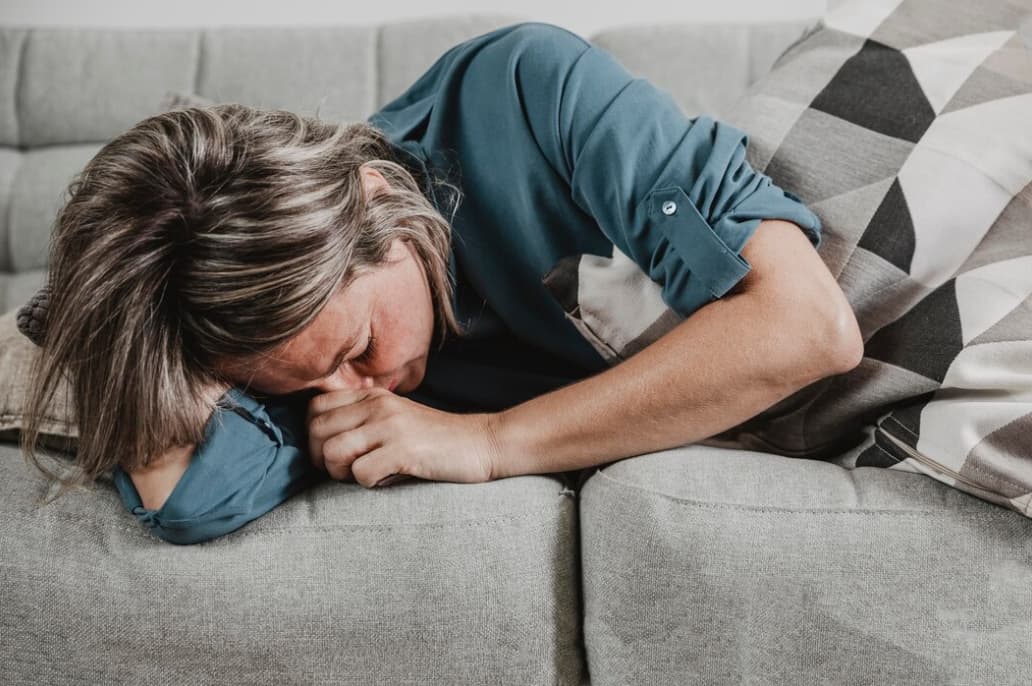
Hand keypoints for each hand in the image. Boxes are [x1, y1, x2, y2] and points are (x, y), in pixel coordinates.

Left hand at [306, 383, 502, 488]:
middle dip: (322, 460)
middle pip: (316, 432)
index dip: (314, 436)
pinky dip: (369, 484)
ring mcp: (390, 426)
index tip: (333, 453)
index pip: (314, 408)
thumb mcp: (395, 418)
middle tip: (347, 471)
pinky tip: (388, 479)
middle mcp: (377, 405)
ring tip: (366, 475)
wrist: (482, 443)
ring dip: (342, 474)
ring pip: (332, 452)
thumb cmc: (435, 440)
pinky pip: (360, 473)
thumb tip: (320, 443)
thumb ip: (362, 421)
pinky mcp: (404, 449)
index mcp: (372, 396)